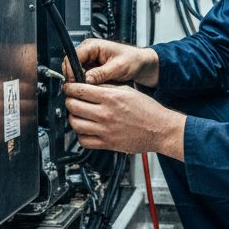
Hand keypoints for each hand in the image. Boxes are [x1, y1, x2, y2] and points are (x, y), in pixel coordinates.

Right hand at [64, 39, 158, 86]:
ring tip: (89, 89)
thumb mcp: (118, 67)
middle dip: (74, 77)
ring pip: (75, 72)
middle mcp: (88, 51)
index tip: (75, 83)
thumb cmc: (133, 60)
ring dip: (80, 81)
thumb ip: (101, 73)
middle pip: (70, 65)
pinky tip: (92, 89)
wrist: (141, 64)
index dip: (71, 70)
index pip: (72, 57)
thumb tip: (86, 80)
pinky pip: (82, 77)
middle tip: (81, 89)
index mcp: (93, 45)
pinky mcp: (92, 69)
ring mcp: (89, 60)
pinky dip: (85, 83)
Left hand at [64, 83, 184, 158]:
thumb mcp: (127, 90)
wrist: (160, 129)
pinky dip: (80, 134)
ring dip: (73, 117)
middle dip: (69, 100)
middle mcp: (105, 114)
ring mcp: (105, 130)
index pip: (79, 90)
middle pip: (73, 106)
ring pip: (75, 123)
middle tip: (72, 99)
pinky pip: (83, 140)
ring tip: (78, 114)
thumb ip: (105, 88)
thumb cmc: (147, 110)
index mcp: (111, 97)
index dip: (69, 87)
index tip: (68, 88)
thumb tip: (88, 85)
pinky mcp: (107, 144)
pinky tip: (85, 129)